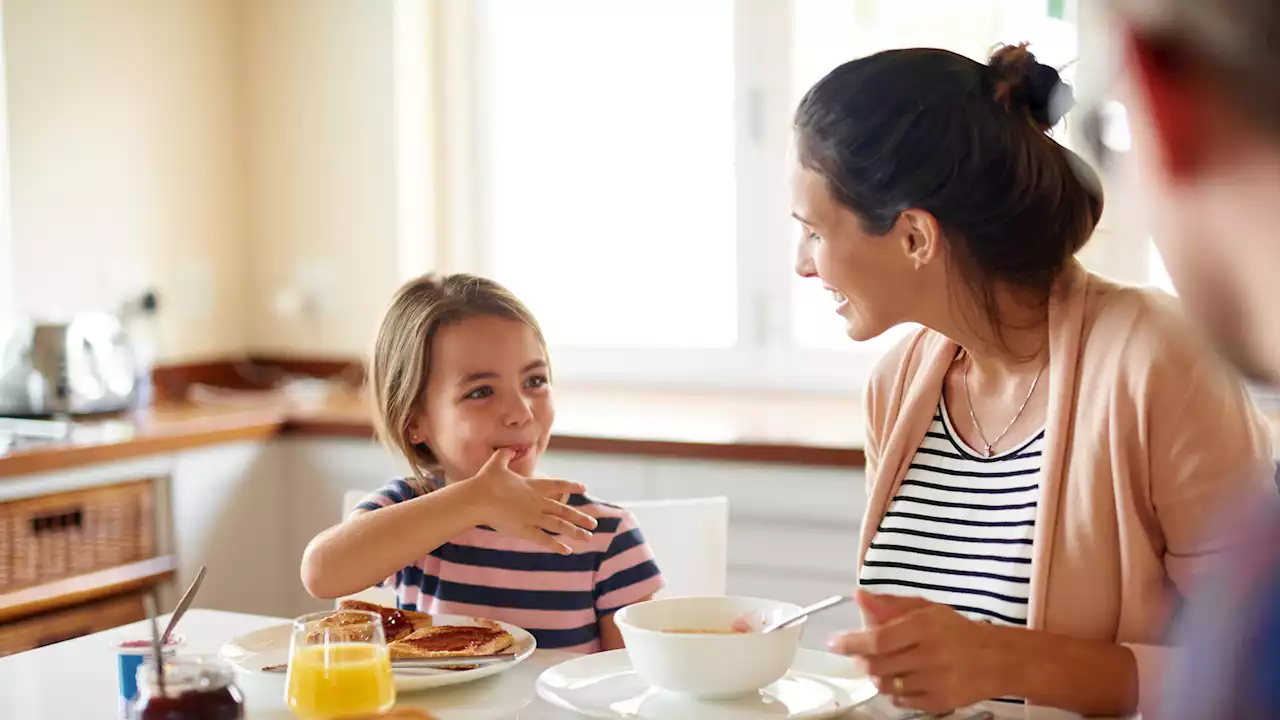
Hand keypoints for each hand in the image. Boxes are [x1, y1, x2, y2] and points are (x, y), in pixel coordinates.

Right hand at [464, 448, 597, 553]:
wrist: (477, 499)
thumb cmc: (485, 481)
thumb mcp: (497, 462)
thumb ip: (506, 454)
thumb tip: (510, 448)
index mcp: (533, 485)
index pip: (558, 485)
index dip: (571, 486)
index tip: (584, 488)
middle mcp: (538, 502)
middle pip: (564, 510)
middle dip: (580, 518)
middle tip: (594, 524)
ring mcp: (533, 516)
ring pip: (559, 526)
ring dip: (575, 532)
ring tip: (588, 537)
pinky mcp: (524, 530)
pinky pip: (544, 539)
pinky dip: (556, 545)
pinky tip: (567, 551)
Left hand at [826, 591, 1011, 714]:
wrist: (997, 659)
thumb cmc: (958, 631)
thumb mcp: (925, 609)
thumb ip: (890, 605)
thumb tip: (860, 597)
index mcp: (924, 627)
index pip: (878, 639)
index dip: (852, 642)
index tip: (835, 643)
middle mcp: (929, 655)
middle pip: (878, 665)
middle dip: (863, 660)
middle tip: (862, 654)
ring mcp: (935, 681)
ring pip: (887, 685)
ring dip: (878, 676)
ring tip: (885, 665)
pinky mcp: (940, 702)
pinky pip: (903, 702)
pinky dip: (896, 692)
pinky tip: (904, 679)